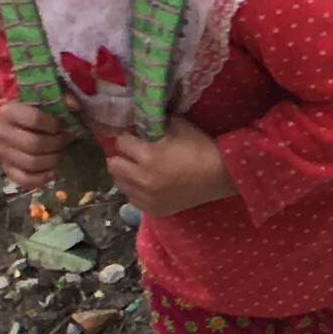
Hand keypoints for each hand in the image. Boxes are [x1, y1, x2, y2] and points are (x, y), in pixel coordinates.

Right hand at [0, 97, 70, 191]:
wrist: (17, 121)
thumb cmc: (34, 108)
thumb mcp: (46, 98)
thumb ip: (61, 98)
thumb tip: (75, 106)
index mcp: (9, 111)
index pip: (35, 120)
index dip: (54, 124)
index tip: (63, 124)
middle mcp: (2, 133)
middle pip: (34, 144)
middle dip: (56, 143)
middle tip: (65, 139)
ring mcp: (3, 153)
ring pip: (31, 163)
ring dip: (52, 160)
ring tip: (59, 152)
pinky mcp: (7, 169)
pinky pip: (25, 180)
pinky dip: (43, 178)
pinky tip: (52, 169)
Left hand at [97, 117, 235, 219]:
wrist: (219, 176)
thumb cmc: (200, 148)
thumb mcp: (177, 126)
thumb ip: (155, 124)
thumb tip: (141, 123)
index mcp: (147, 156)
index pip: (120, 143)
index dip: (128, 137)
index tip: (135, 137)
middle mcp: (142, 179)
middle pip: (113, 166)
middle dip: (122, 156)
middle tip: (133, 154)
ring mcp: (147, 197)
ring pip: (120, 184)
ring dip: (127, 174)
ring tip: (139, 169)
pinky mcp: (154, 210)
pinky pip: (132, 199)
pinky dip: (136, 190)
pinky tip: (148, 184)